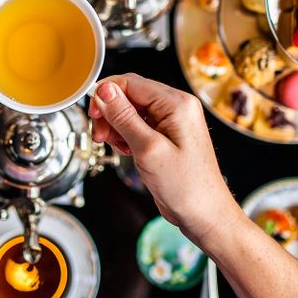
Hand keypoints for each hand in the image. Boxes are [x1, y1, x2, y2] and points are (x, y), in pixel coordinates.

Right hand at [88, 74, 240, 247]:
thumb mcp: (148, 149)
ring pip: (131, 110)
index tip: (93, 114)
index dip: (106, 96)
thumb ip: (124, 117)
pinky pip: (137, 125)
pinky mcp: (166, 135)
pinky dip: (126, 136)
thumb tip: (105, 91)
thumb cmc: (186, 186)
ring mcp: (171, 122)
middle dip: (110, 113)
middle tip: (100, 135)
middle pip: (129, 95)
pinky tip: (127, 151)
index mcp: (177, 104)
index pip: (131, 83)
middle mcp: (176, 107)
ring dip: (116, 126)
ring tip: (117, 147)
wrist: (204, 214)